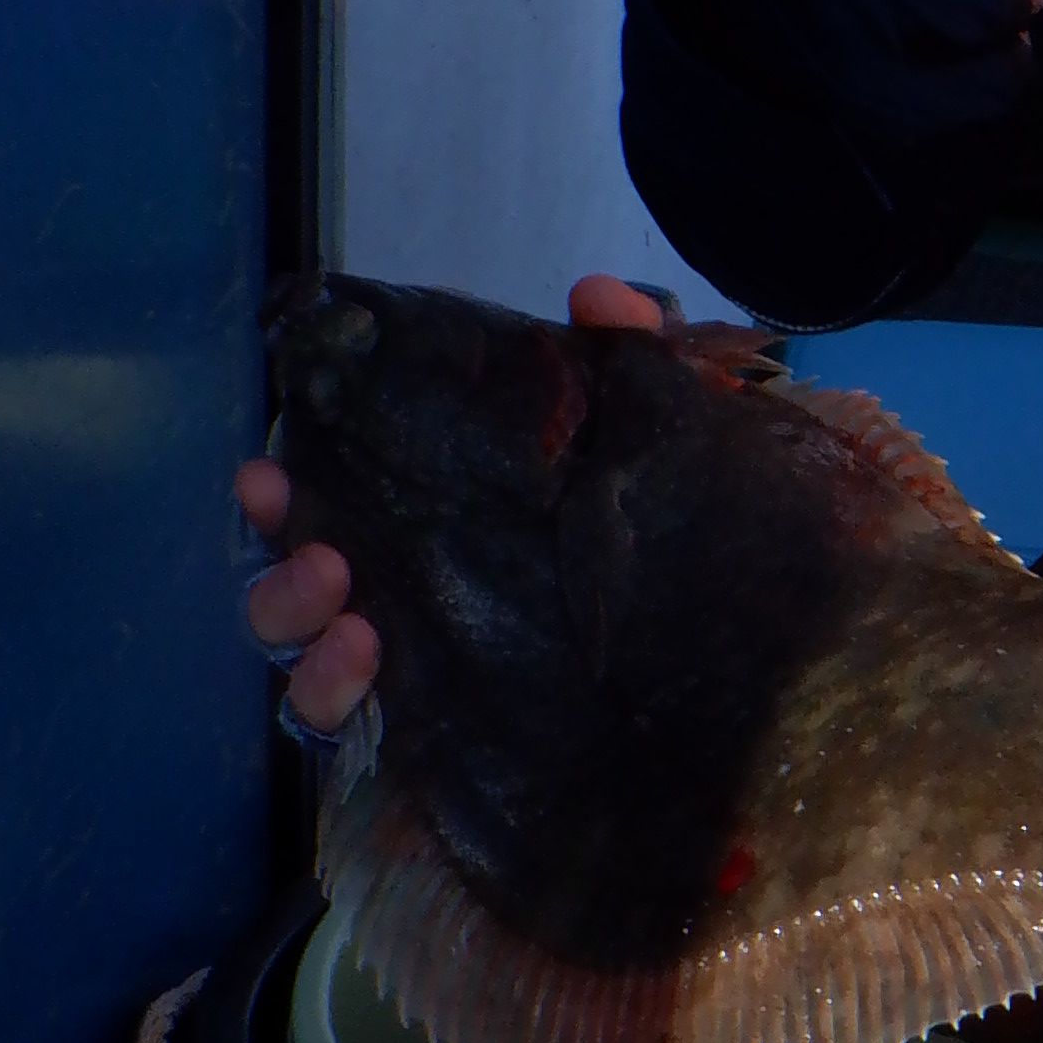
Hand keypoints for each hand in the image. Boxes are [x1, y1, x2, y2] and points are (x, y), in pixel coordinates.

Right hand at [237, 273, 668, 730]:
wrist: (777, 668)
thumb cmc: (704, 540)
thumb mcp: (681, 438)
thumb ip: (643, 357)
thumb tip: (594, 295)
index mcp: (458, 529)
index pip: (349, 508)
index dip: (288, 493)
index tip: (265, 471)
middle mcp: (427, 604)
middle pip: (306, 594)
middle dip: (281, 572)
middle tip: (315, 551)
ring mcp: (430, 680)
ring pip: (310, 669)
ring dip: (300, 633)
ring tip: (351, 619)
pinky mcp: (445, 747)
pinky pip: (353, 733)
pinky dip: (333, 695)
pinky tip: (369, 659)